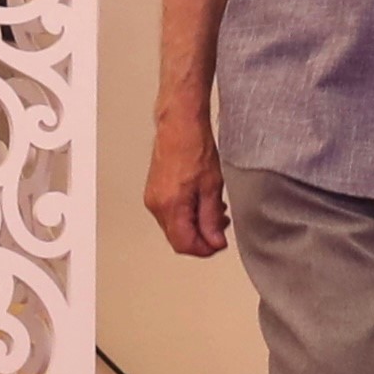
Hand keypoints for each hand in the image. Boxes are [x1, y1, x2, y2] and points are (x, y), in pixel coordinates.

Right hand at [146, 111, 228, 259]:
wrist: (180, 125)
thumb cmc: (194, 147)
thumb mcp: (211, 187)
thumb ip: (212, 219)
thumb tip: (214, 241)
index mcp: (170, 206)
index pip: (184, 244)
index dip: (205, 248)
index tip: (220, 242)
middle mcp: (156, 205)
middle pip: (178, 238)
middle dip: (201, 237)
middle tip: (220, 227)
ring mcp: (153, 199)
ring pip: (175, 227)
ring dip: (195, 226)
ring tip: (215, 212)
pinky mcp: (154, 192)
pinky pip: (170, 214)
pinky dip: (187, 215)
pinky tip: (201, 204)